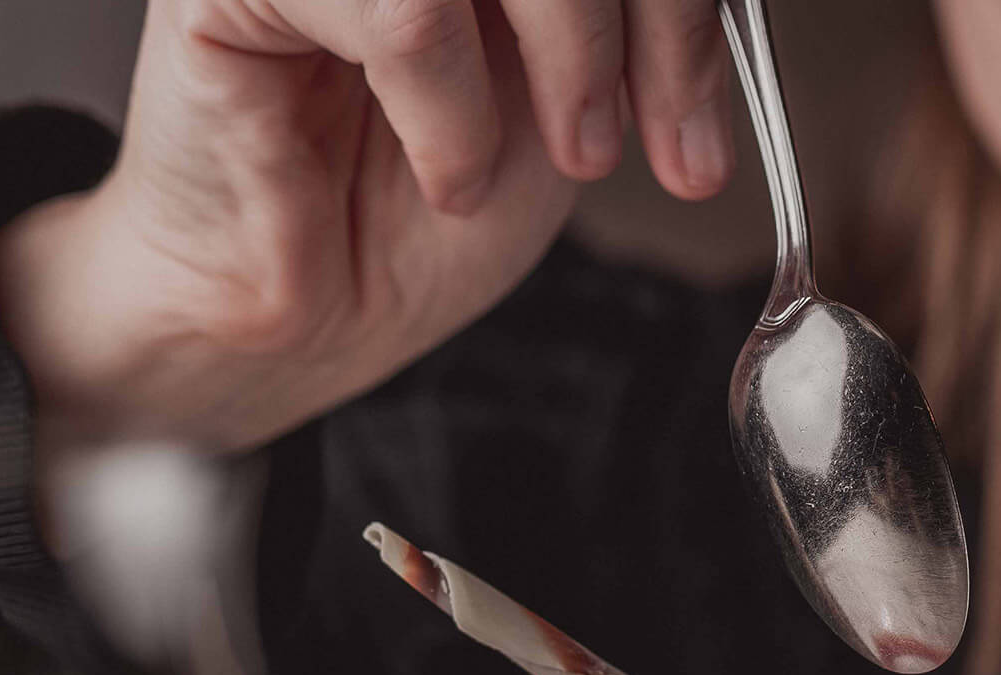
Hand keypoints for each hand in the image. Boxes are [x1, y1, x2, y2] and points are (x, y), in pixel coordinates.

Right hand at [0, 0, 736, 450]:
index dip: (682, 16)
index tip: (698, 144)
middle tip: (637, 152)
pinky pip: (401, 10)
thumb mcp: (567, 110)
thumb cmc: (415, 218)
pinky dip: (451, 109)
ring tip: (542, 160)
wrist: (302, 318)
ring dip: (565, 58)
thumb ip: (624, 23)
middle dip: (645, 33)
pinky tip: (448, 175)